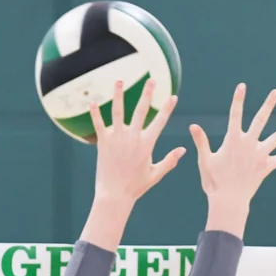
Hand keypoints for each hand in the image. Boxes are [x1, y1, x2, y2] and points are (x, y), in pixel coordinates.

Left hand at [91, 79, 184, 207]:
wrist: (114, 195)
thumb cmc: (135, 186)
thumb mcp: (156, 174)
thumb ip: (170, 160)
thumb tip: (183, 150)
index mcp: (147, 144)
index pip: (160, 122)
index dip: (167, 108)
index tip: (173, 97)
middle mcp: (132, 138)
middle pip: (141, 110)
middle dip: (148, 94)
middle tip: (152, 80)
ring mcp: (117, 138)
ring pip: (118, 111)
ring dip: (119, 95)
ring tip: (119, 81)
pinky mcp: (103, 142)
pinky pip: (98, 124)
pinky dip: (95, 113)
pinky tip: (92, 101)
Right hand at [189, 84, 275, 235]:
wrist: (228, 201)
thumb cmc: (214, 181)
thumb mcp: (205, 160)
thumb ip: (201, 142)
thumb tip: (193, 125)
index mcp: (233, 141)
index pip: (235, 115)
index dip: (238, 100)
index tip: (242, 86)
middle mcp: (249, 145)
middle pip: (260, 120)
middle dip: (268, 105)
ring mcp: (260, 155)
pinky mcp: (266, 167)